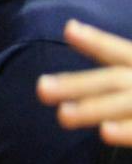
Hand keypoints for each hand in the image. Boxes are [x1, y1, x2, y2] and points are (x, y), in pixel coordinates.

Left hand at [40, 21, 131, 144]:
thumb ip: (122, 63)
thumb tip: (78, 47)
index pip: (123, 52)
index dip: (98, 42)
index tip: (69, 29)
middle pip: (117, 79)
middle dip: (80, 84)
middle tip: (41, 90)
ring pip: (128, 103)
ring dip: (96, 109)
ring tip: (61, 116)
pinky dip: (129, 132)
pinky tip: (105, 134)